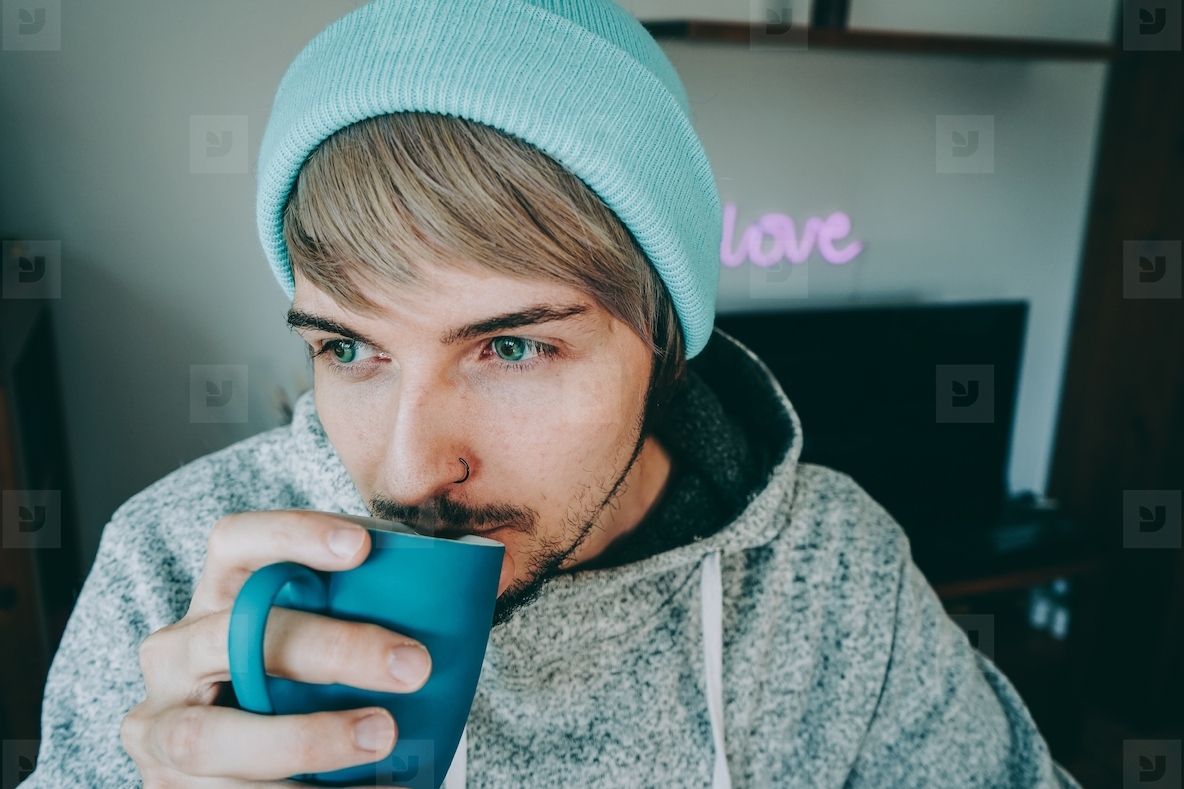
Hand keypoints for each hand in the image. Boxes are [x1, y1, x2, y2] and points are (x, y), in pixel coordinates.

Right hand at [121, 510, 438, 786]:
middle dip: (329, 649)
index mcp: (214, 597)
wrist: (223, 768)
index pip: (235, 540)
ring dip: (306, 738)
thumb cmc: (287, 685)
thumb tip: (476, 555)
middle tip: (415, 665)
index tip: (363, 544)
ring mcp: (160, 725)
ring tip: (385, 736)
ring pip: (214, 734)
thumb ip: (367, 603)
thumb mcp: (313, 638)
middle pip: (233, 634)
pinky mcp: (166, 787)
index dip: (291, 534)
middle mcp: (174, 653)